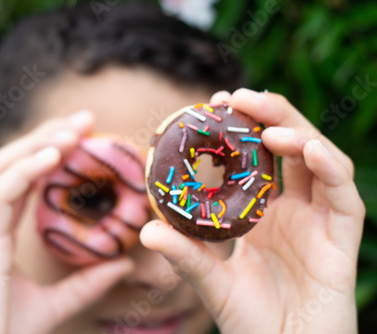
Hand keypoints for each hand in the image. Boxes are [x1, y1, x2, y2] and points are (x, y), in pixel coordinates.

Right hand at [0, 110, 133, 333]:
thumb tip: (124, 264)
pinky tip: (53, 155)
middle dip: (44, 136)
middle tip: (84, 120)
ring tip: (72, 132)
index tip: (82, 135)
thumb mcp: (54, 305)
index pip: (17, 179)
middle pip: (6, 163)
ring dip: (34, 145)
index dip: (45, 152)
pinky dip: (24, 170)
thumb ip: (86, 283)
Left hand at [140, 89, 364, 333]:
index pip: (259, 157)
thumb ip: (186, 256)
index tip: (215, 105)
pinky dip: (328, 166)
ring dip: (297, 132)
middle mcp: (296, 209)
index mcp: (265, 212)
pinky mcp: (343, 239)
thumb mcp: (212, 282)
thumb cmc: (250, 321)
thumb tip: (146, 230)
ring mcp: (321, 220)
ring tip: (265, 121)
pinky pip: (344, 195)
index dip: (242, 127)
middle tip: (237, 97)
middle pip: (291, 146)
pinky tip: (306, 147)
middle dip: (269, 115)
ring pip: (321, 159)